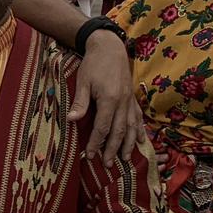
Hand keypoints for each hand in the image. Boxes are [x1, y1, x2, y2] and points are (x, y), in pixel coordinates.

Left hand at [68, 29, 144, 163]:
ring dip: (128, 144)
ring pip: (132, 127)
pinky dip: (140, 130)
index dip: (96, 143)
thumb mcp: (83, 81)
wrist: (110, 47)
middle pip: (119, 131)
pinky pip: (138, 117)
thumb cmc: (94, 64)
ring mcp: (130, 100)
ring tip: (125, 159)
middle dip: (113, 149)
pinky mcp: (132, 97)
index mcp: (110, 99)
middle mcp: (123, 102)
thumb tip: (71, 120)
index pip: (103, 127)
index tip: (90, 156)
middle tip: (108, 165)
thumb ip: (80, 102)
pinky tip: (141, 141)